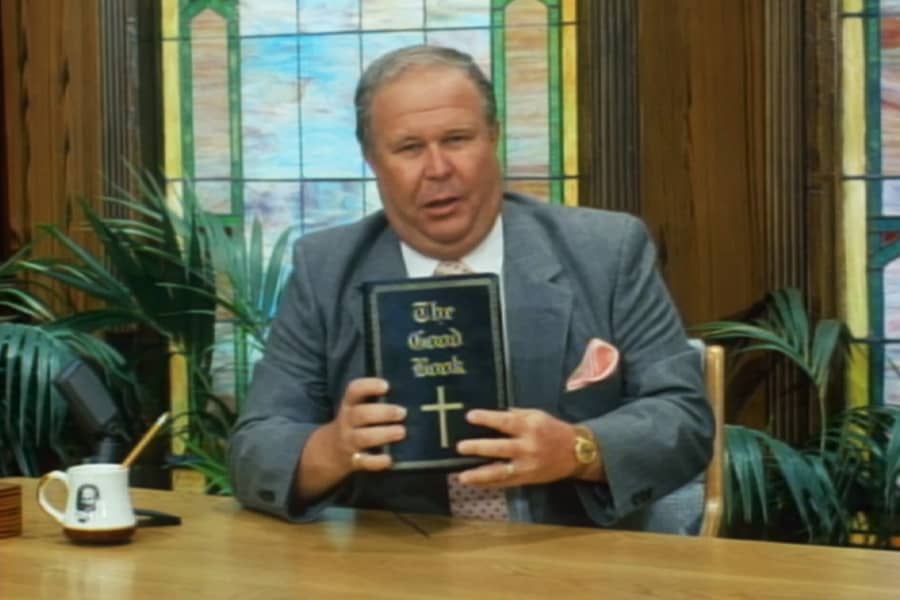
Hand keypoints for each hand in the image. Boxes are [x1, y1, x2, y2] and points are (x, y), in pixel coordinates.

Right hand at [297, 378, 406, 499]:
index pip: (354, 390)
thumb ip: (376, 401)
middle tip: (402, 413)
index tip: (386, 386)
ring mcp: (349, 442)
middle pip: (360, 414)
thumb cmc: (354, 424)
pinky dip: (377, 462)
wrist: (329, 452)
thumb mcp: (356, 408)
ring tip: (402, 432)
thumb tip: (409, 395)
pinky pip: (364, 462)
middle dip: (383, 412)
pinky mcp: (353, 461)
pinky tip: (390, 459)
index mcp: (349, 404)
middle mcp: (347, 421)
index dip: (369, 386)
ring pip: (363, 437)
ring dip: (384, 434)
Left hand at [455, 408, 582, 487]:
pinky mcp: (527, 479)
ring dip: (480, 474)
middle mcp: (528, 447)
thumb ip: (516, 415)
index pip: (505, 422)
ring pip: (501, 472)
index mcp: (530, 427)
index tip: (470, 416)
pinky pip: (505, 483)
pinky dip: (489, 484)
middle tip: (461, 447)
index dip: (487, 419)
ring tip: (462, 476)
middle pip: (500, 449)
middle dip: (479, 448)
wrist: (576, 453)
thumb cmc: (553, 430)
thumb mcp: (537, 415)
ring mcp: (527, 466)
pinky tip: (475, 483)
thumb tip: (494, 415)